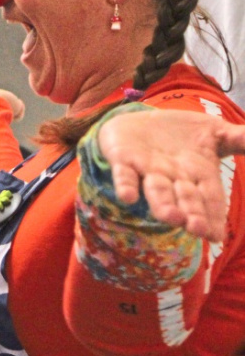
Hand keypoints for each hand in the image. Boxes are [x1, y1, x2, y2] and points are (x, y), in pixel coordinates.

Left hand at [98, 110, 244, 241]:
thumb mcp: (215, 132)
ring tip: (170, 217)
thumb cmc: (182, 133)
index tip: (215, 236)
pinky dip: (126, 185)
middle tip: (196, 229)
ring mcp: (148, 169)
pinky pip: (124, 174)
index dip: (212, 216)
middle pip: (184, 198)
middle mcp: (174, 177)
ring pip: (156, 190)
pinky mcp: (123, 159)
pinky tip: (128, 198)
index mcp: (199, 174)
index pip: (210, 199)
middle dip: (191, 213)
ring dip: (161, 204)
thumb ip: (239, 139)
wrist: (142, 119)